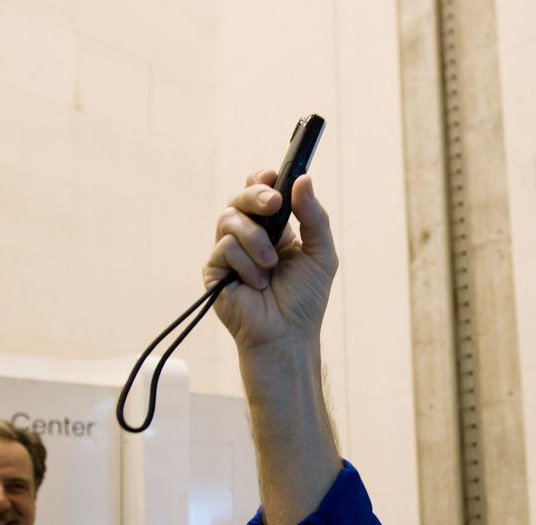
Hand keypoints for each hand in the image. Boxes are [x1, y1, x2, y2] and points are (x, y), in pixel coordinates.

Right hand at [204, 170, 338, 358]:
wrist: (287, 336)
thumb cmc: (304, 301)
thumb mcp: (321, 254)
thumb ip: (314, 217)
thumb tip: (303, 179)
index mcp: (273, 230)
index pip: (260, 193)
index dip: (263, 180)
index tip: (274, 177)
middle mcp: (248, 237)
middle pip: (239, 198)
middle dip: (257, 196)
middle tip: (274, 205)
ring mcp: (229, 253)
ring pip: (229, 219)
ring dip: (256, 240)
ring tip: (270, 266)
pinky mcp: (214, 270)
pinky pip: (224, 247)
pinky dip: (246, 264)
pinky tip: (255, 285)